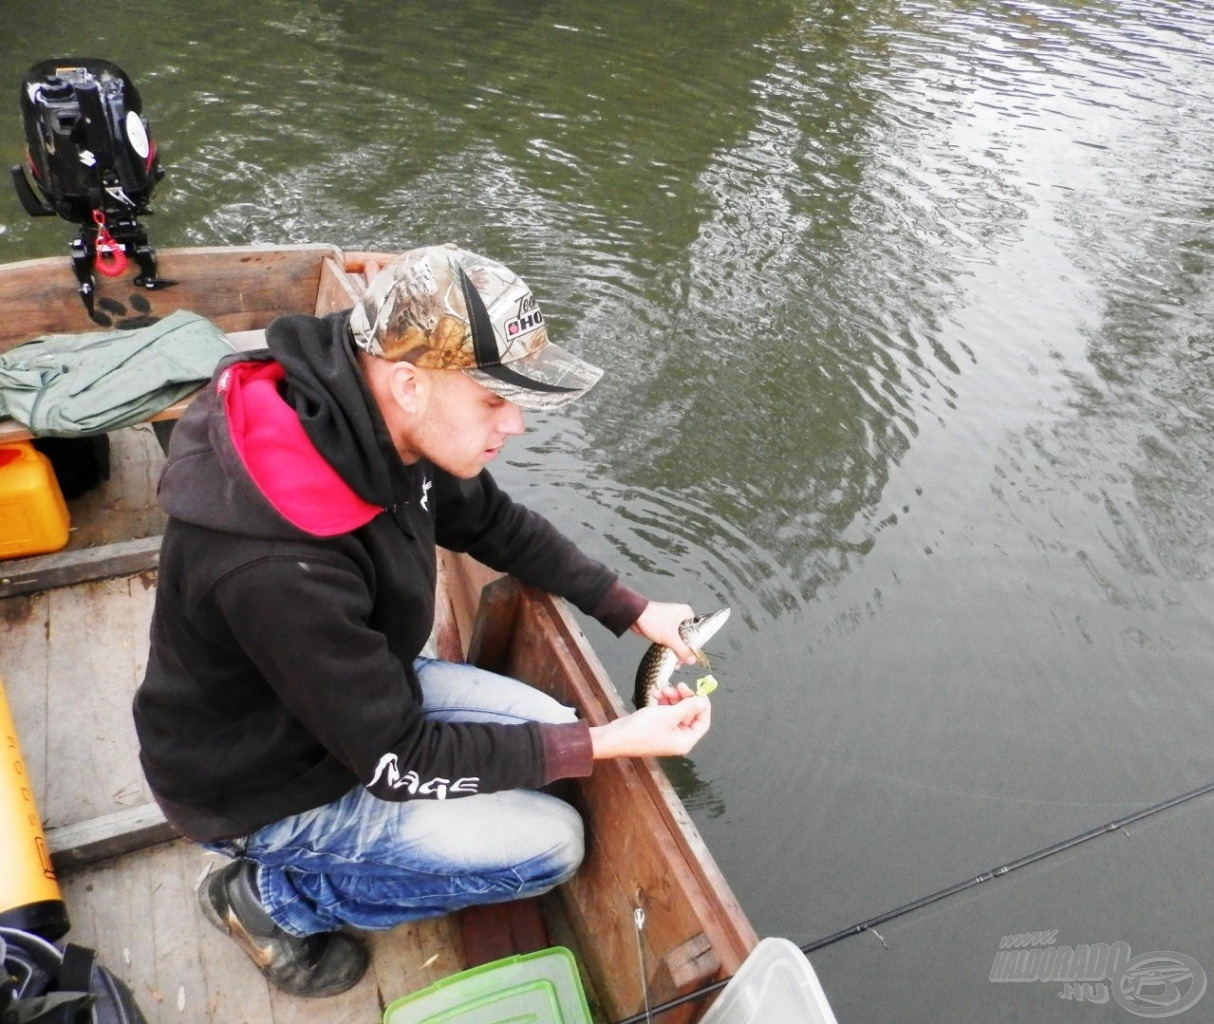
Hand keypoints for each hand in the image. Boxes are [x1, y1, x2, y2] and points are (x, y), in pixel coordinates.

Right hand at [589, 687, 710, 758]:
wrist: (616, 737)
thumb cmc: (643, 729)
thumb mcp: (668, 715)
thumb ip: (688, 707)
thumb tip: (703, 701)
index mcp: (685, 741)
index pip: (703, 722)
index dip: (702, 705)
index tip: (697, 690)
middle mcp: (678, 738)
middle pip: (690, 714)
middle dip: (683, 698)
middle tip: (677, 685)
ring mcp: (667, 732)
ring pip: (677, 710)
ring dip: (671, 697)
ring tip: (662, 689)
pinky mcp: (657, 727)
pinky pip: (666, 712)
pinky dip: (662, 702)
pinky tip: (654, 693)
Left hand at [629, 600, 697, 664]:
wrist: (634, 616)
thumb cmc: (653, 619)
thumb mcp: (670, 637)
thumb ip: (682, 650)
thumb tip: (691, 660)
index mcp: (686, 614)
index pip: (696, 632)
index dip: (693, 646)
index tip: (690, 656)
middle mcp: (680, 617)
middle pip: (687, 638)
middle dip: (683, 651)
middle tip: (681, 661)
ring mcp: (672, 623)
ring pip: (678, 640)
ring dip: (676, 651)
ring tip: (675, 663)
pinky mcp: (663, 628)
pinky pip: (670, 640)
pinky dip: (669, 648)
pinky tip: (669, 657)